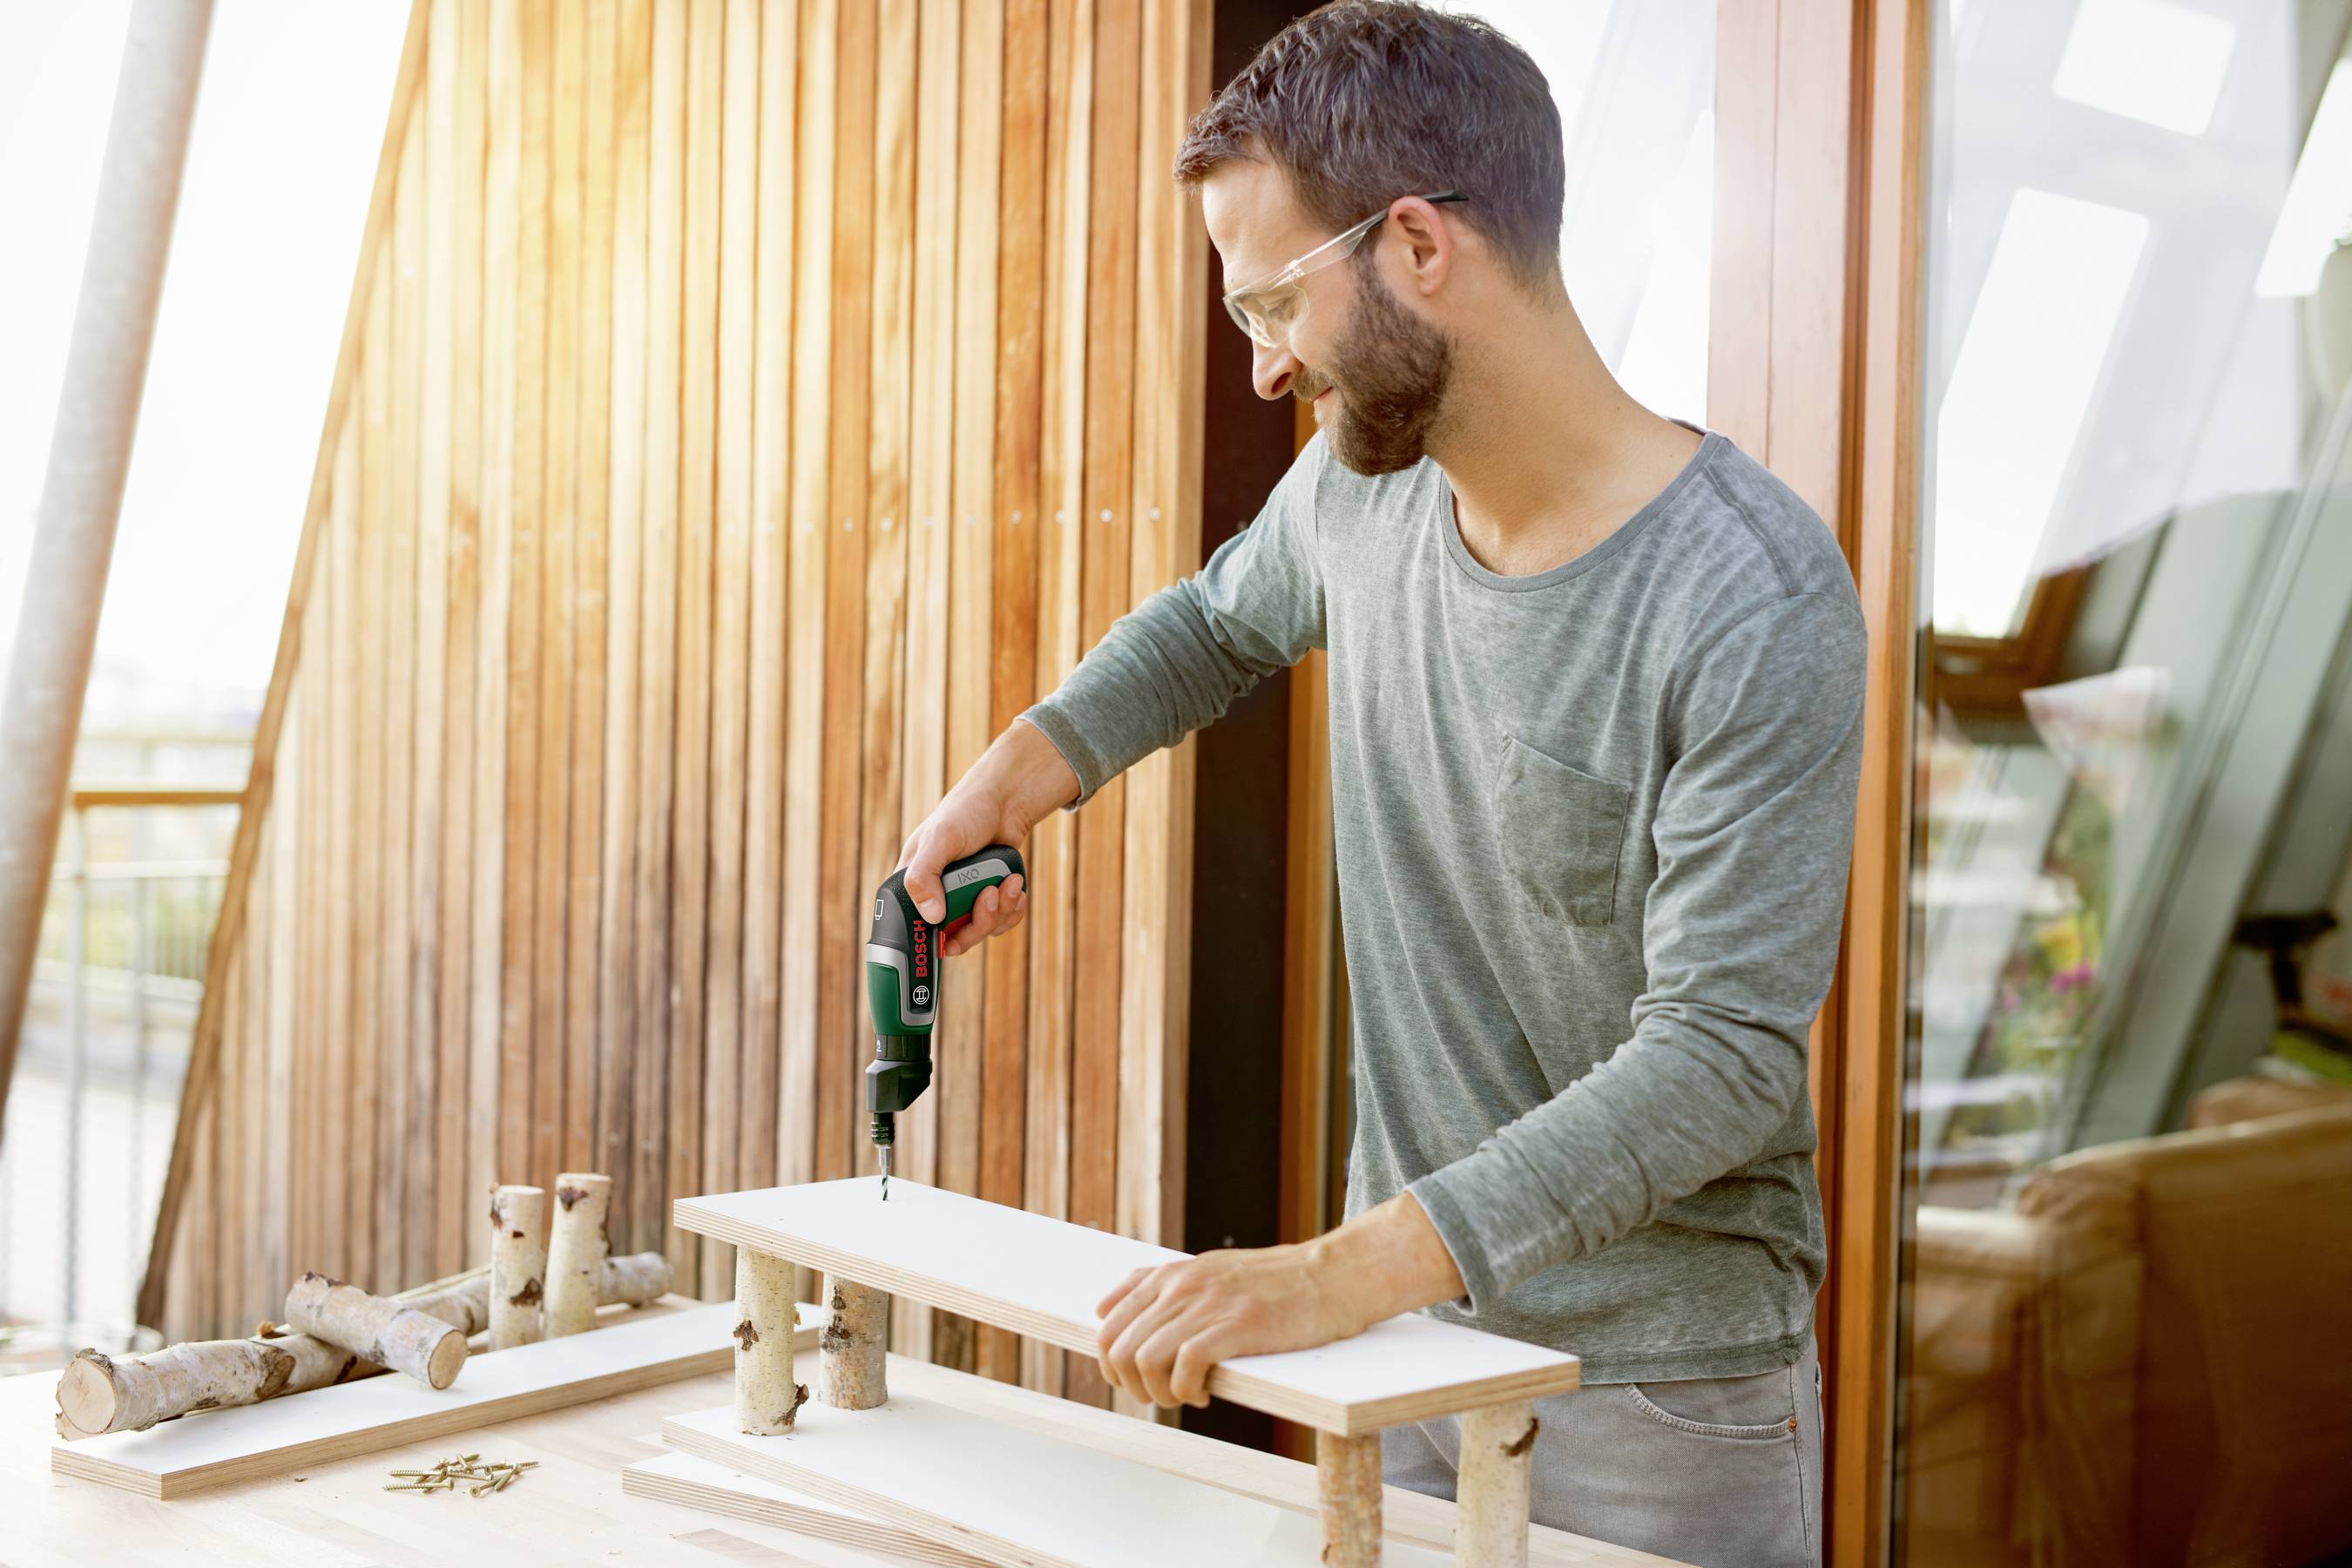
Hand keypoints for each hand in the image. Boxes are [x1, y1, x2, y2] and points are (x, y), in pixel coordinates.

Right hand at [899, 718, 1079, 954]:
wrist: (1006, 801)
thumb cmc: (965, 812)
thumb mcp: (940, 839)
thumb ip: (925, 876)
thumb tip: (932, 916)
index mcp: (914, 885)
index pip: (911, 929)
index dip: (928, 942)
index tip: (947, 944)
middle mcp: (937, 897)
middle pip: (953, 939)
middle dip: (977, 922)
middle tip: (989, 894)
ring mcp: (964, 900)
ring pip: (980, 931)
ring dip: (999, 911)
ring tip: (1007, 882)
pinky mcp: (989, 899)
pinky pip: (1001, 923)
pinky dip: (1012, 908)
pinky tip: (1014, 884)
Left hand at [1092, 1192, 1465, 1407]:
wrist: (1331, 1276)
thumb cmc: (1275, 1282)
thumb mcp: (1210, 1268)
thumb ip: (1163, 1284)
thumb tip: (1108, 1308)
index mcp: (1172, 1274)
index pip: (1108, 1320)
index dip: (1110, 1361)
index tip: (1132, 1379)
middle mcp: (1181, 1286)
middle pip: (1117, 1345)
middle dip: (1129, 1384)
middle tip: (1158, 1396)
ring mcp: (1207, 1305)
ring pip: (1143, 1360)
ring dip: (1156, 1393)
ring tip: (1183, 1398)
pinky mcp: (1234, 1327)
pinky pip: (1183, 1368)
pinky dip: (1185, 1392)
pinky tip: (1204, 1396)